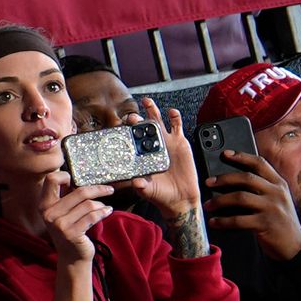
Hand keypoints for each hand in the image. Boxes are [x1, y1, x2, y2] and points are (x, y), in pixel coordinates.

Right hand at [38, 181, 106, 265]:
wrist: (72, 256)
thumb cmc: (70, 230)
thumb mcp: (61, 212)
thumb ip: (65, 196)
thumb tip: (78, 176)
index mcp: (44, 205)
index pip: (51, 179)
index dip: (65, 176)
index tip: (77, 180)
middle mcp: (49, 214)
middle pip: (78, 191)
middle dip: (97, 189)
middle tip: (109, 189)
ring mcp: (59, 225)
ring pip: (88, 204)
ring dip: (100, 205)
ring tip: (104, 208)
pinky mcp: (72, 233)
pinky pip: (93, 216)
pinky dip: (103, 212)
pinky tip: (108, 212)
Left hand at [137, 105, 205, 226]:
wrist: (180, 198)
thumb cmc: (160, 194)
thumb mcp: (147, 190)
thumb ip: (140, 186)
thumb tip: (135, 182)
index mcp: (140, 155)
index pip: (130, 139)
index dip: (126, 131)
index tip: (121, 127)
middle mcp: (151, 146)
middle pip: (142, 127)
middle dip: (137, 119)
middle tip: (132, 116)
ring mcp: (165, 142)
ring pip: (158, 122)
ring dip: (153, 110)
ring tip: (147, 102)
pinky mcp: (180, 142)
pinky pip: (177, 127)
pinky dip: (175, 117)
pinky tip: (171, 112)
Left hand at [205, 147, 300, 258]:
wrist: (294, 245)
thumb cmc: (279, 220)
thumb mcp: (276, 200)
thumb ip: (261, 188)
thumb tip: (229, 182)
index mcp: (279, 184)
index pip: (260, 164)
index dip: (242, 157)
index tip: (225, 154)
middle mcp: (277, 193)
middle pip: (246, 178)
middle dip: (224, 179)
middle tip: (208, 182)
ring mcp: (272, 208)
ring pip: (240, 198)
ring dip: (219, 201)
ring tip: (208, 205)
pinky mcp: (265, 224)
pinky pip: (238, 220)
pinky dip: (223, 221)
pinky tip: (214, 222)